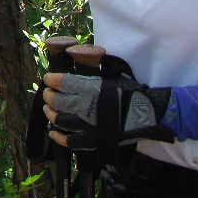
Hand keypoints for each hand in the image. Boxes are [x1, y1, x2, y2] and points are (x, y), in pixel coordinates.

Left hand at [42, 71, 174, 148]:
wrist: (150, 115)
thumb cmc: (132, 92)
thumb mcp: (113, 74)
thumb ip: (96, 69)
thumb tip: (82, 57)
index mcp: (92, 88)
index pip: (63, 82)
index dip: (52, 79)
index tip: (48, 78)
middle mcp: (87, 107)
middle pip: (58, 101)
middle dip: (49, 95)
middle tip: (47, 92)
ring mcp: (89, 125)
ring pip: (60, 120)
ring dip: (50, 113)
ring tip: (48, 108)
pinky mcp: (94, 140)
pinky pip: (71, 140)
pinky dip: (59, 136)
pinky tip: (52, 131)